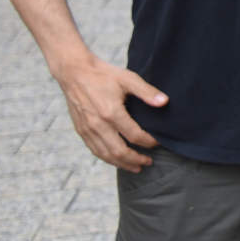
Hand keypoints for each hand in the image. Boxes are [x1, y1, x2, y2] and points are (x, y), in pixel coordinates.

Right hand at [54, 53, 166, 172]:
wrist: (74, 73)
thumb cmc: (104, 75)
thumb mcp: (128, 79)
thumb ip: (147, 92)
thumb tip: (165, 102)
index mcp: (111, 113)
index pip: (134, 135)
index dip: (148, 142)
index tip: (158, 143)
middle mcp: (98, 125)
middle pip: (119, 151)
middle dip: (136, 159)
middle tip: (149, 162)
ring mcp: (87, 129)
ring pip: (105, 154)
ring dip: (121, 163)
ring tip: (136, 167)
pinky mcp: (80, 130)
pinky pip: (94, 150)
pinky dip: (107, 158)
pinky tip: (116, 160)